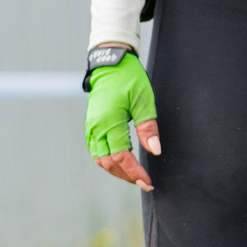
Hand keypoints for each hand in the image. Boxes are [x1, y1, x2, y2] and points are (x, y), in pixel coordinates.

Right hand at [85, 47, 160, 190]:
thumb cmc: (128, 79)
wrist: (110, 63)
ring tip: (134, 175)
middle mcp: (96, 128)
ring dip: (116, 170)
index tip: (148, 182)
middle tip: (144, 182)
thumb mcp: (143, 101)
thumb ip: (148, 128)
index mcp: (108, 123)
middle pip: (108, 163)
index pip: (121, 158)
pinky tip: (121, 162)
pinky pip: (96, 150)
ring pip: (100, 159)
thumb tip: (155, 150)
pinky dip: (108, 160)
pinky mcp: (91, 125)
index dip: (135, 173)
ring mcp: (91, 127)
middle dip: (126, 176)